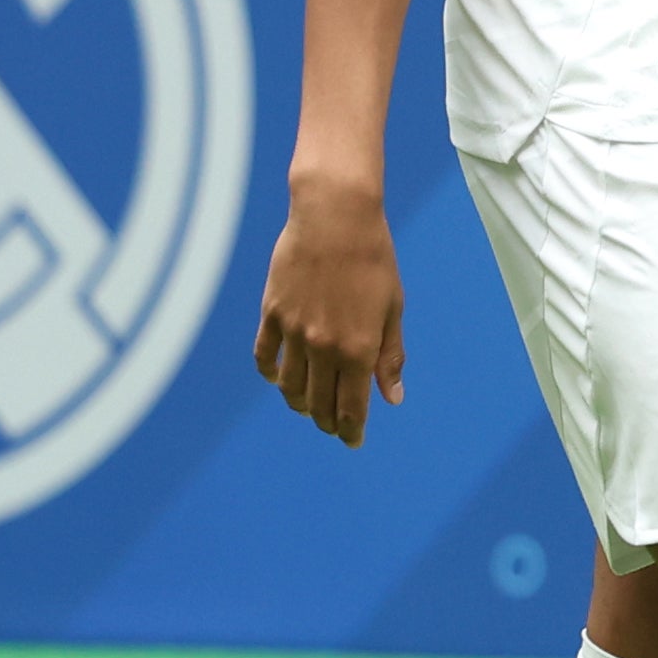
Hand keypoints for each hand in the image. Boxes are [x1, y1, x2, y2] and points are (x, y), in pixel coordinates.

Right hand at [254, 178, 407, 441]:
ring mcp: (294, 331)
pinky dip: (270, 373)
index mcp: (359, 349)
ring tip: (307, 406)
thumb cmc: (373, 259)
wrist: (335, 217)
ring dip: (298, 403)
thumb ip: (389, 356)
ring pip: (289, 387)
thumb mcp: (392, 308)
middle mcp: (324, 346)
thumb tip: (392, 398)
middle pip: (318, 404)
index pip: (352, 407)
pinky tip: (277, 378)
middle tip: (332, 427)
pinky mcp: (272, 313)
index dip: (351, 430)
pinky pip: (264, 356)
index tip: (353, 440)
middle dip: (327, 422)